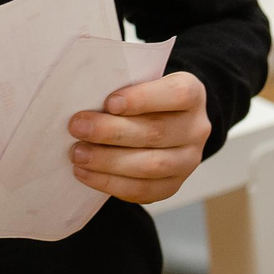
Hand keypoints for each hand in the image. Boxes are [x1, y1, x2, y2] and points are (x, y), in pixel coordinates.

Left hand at [68, 70, 210, 204]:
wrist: (163, 125)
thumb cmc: (144, 99)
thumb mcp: (143, 82)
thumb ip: (124, 87)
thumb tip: (86, 98)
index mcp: (193, 94)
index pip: (177, 94)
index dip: (143, 99)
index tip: (109, 102)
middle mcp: (196, 128)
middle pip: (156, 132)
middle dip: (111, 131)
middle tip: (77, 127)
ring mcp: (188, 161)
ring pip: (150, 166)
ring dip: (108, 161)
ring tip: (77, 154)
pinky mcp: (173, 185)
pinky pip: (142, 190)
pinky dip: (109, 183)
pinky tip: (85, 173)